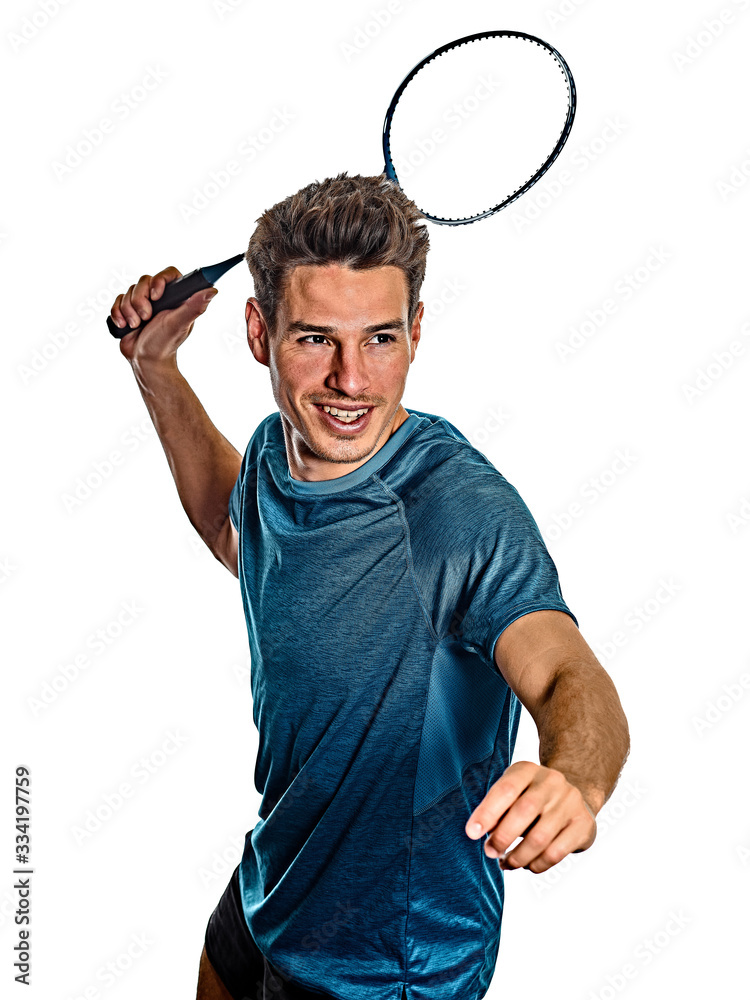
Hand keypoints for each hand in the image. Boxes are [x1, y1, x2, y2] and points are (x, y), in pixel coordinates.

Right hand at [110, 266, 217, 366]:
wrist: (145, 360)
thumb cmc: (165, 344)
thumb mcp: (179, 324)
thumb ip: (194, 307)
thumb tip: (212, 291)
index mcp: (175, 298)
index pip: (168, 274)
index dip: (159, 280)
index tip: (155, 296)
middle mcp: (160, 297)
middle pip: (144, 280)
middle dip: (140, 301)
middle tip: (146, 318)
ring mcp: (143, 302)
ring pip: (129, 291)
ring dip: (129, 310)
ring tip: (137, 325)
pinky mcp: (129, 309)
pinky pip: (118, 300)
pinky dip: (118, 313)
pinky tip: (124, 325)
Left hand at [464, 761, 596, 873]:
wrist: (577, 794)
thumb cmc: (533, 798)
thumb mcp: (515, 793)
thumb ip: (499, 809)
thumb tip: (479, 833)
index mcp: (528, 770)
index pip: (506, 789)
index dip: (487, 812)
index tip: (472, 833)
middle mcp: (551, 782)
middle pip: (524, 811)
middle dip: (502, 837)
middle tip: (490, 852)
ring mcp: (570, 802)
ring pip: (540, 837)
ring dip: (518, 857)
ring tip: (507, 863)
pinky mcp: (583, 824)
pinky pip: (556, 853)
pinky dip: (537, 865)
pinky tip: (528, 865)